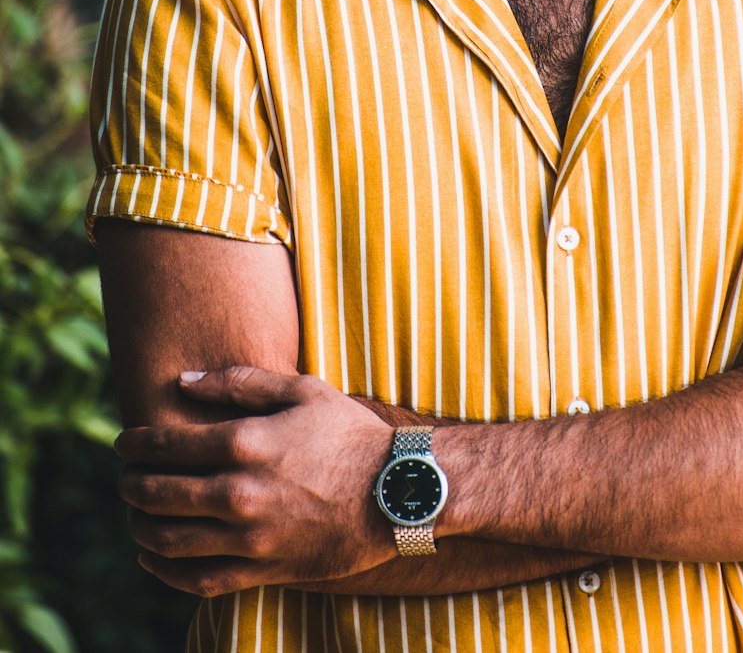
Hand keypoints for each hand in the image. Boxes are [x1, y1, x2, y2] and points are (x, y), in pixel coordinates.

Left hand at [115, 366, 394, 596]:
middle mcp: (240, 493)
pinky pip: (199, 580)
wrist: (397, 491)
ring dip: (141, 527)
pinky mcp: (263, 569)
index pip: (168, 445)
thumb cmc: (350, 433)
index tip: (125, 442)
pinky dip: (167, 572)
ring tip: (135, 514)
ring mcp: (250, 537)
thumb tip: (184, 382)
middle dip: (131, 484)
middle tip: (125, 477)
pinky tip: (154, 559)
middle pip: (159, 494)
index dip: (137, 443)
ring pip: (170, 541)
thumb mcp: (302, 391)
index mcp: (247, 444)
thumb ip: (240, 384)